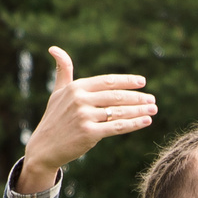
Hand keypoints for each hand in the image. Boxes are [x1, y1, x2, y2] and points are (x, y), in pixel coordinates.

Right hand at [16, 48, 155, 192]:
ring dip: (139, 110)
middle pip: (116, 96)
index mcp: (76, 87)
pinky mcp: (89, 133)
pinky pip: (117, 127)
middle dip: (137, 97)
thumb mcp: (57, 92)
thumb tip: (54, 49)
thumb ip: (63, 71)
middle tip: (152, 100)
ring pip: (119, 111)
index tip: (142, 82)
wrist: (44, 148)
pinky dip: (134, 124)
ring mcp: (84, 116)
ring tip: (153, 110)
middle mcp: (80, 100)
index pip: (108, 81)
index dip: (127, 81)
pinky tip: (146, 121)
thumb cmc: (54, 119)